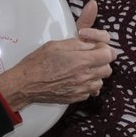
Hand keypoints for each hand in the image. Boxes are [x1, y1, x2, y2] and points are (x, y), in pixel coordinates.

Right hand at [0, 0, 118, 108]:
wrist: (26, 84)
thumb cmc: (38, 62)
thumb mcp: (58, 44)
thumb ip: (80, 41)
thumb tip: (94, 39)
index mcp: (82, 60)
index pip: (109, 54)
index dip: (104, 48)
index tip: (95, 46)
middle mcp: (85, 76)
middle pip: (108, 68)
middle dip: (100, 60)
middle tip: (87, 55)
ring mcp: (82, 89)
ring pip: (101, 80)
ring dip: (95, 73)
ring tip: (81, 67)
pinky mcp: (77, 97)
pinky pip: (91, 90)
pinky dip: (87, 84)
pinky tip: (76, 78)